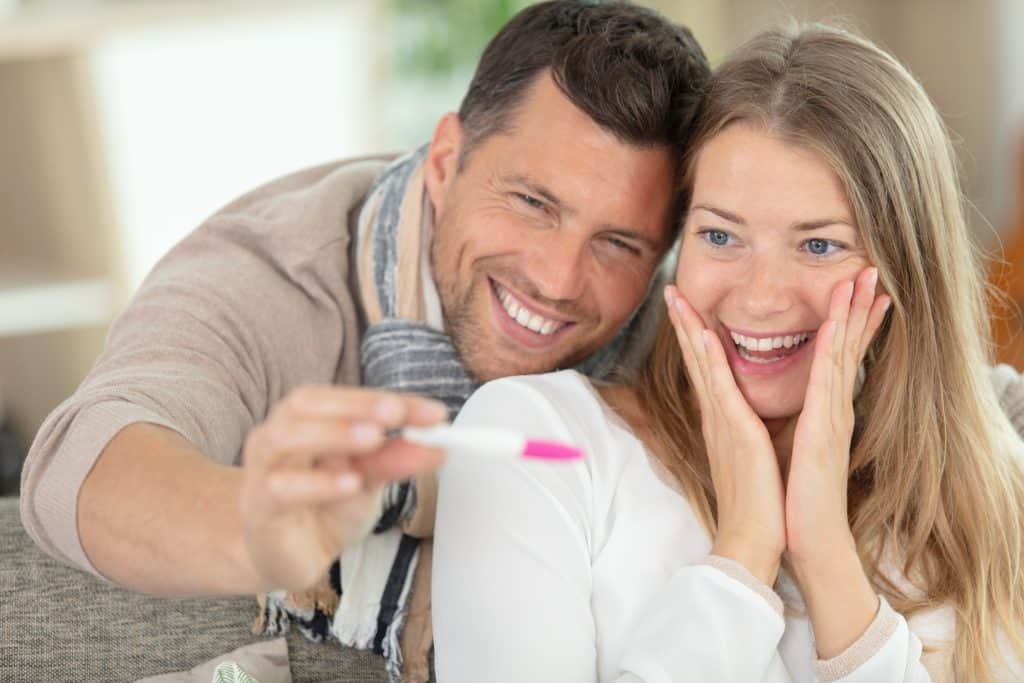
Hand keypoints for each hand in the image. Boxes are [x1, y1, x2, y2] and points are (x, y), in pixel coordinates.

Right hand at [238, 386, 446, 591]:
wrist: (287, 556)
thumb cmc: (323, 507)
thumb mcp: (368, 480)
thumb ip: (395, 460)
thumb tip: (438, 445)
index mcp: (306, 419)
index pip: (344, 397)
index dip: (386, 400)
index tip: (431, 413)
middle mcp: (278, 435)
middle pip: (306, 404)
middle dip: (356, 406)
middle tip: (396, 414)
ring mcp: (263, 470)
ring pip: (286, 439)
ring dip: (334, 434)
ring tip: (373, 439)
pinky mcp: (260, 508)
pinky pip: (280, 489)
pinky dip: (318, 483)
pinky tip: (350, 483)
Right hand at [665, 286, 785, 584]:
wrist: (754, 539)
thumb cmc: (759, 502)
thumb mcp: (753, 455)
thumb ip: (745, 429)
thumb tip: (748, 415)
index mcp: (723, 420)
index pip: (705, 369)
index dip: (694, 336)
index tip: (687, 307)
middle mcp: (716, 416)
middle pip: (695, 359)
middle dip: (683, 321)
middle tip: (672, 288)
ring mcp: (722, 422)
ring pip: (702, 365)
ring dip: (690, 327)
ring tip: (678, 296)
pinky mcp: (736, 433)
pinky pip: (721, 390)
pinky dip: (710, 361)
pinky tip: (703, 335)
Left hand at [785, 267, 889, 565]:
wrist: (803, 537)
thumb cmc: (795, 495)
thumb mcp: (794, 444)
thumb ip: (796, 416)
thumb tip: (790, 400)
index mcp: (823, 410)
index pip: (837, 355)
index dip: (849, 321)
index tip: (855, 289)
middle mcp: (832, 409)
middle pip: (845, 346)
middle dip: (856, 307)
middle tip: (868, 270)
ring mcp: (831, 418)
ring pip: (840, 355)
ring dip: (848, 315)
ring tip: (858, 280)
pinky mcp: (822, 431)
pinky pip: (826, 382)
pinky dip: (829, 350)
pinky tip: (833, 325)